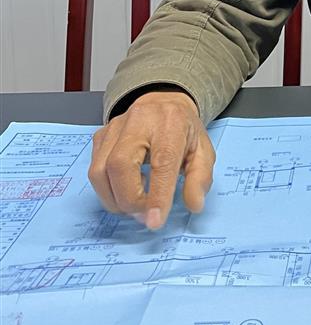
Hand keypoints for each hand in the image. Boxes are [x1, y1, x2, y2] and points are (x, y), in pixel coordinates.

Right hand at [88, 89, 214, 229]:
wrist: (164, 102)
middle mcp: (139, 119)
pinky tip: (125, 189)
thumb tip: (194, 204)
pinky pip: (93, 170)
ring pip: (100, 170)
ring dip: (114, 199)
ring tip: (135, 203)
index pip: (162, 161)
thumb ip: (200, 178)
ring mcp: (115, 126)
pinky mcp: (100, 135)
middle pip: (120, 165)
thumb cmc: (183, 130)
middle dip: (130, 199)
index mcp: (171, 122)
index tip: (155, 222)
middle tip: (144, 214)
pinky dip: (106, 190)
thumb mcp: (202, 151)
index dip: (157, 195)